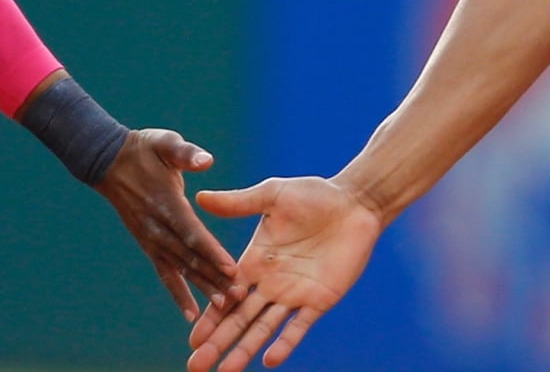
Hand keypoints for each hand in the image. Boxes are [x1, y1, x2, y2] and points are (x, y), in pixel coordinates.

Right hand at [96, 128, 240, 321]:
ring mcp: (151, 238)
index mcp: (167, 203)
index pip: (192, 232)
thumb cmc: (145, 148)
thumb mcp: (166, 142)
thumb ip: (186, 153)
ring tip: (222, 306)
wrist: (110, 161)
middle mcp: (158, 227)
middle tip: (236, 296)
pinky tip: (191, 312)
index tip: (231, 268)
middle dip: (213, 277)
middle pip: (189, 257)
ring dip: (201, 287)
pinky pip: (165, 271)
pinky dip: (177, 292)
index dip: (211, 251)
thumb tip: (206, 160)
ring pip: (180, 269)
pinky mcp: (148, 243)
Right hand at [187, 176, 381, 371]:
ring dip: (244, 350)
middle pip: (239, 319)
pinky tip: (269, 360)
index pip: (227, 293)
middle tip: (195, 367)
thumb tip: (200, 196)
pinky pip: (299, 326)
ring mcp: (294, 294)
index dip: (210, 317)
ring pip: (263, 329)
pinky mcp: (319, 299)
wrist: (356, 202)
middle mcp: (270, 283)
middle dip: (218, 342)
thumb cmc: (315, 195)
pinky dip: (285, 343)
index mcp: (255, 261)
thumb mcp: (273, 195)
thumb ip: (239, 202)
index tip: (192, 338)